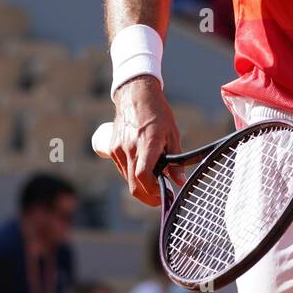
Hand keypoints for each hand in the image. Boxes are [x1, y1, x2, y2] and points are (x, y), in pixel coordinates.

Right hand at [107, 75, 181, 205]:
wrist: (135, 95)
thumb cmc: (158, 112)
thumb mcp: (172, 134)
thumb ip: (175, 160)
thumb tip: (180, 181)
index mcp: (147, 143)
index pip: (144, 177)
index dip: (154, 191)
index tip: (165, 195)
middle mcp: (129, 148)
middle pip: (134, 185)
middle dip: (148, 197)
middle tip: (161, 198)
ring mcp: (118, 149)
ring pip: (128, 179)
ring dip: (141, 185)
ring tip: (156, 179)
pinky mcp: (112, 149)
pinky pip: (123, 169)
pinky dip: (133, 175)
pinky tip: (144, 167)